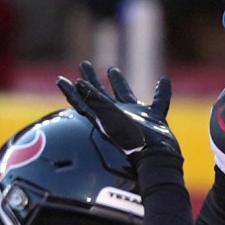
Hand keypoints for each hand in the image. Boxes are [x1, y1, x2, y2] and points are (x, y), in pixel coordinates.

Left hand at [57, 61, 179, 166]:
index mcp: (105, 116)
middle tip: (83, 65)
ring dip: (118, 83)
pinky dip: (162, 91)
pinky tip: (164, 80)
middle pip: (100, 95)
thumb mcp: (110, 119)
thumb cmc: (132, 142)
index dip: (70, 90)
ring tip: (112, 70)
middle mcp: (118, 116)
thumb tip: (78, 83)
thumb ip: (95, 101)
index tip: (59, 79)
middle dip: (91, 79)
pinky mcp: (154, 120)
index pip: (82, 101)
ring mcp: (136, 118)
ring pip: (125, 96)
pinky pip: (159, 102)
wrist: (156, 159)